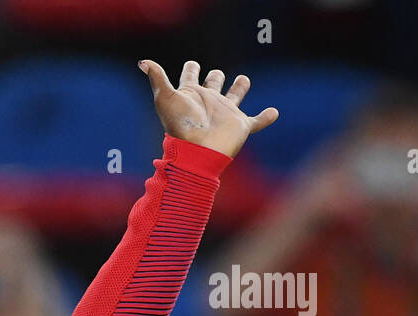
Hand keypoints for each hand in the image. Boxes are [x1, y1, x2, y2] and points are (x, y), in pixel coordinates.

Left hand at [139, 60, 277, 158]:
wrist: (197, 151)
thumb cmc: (180, 125)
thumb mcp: (165, 98)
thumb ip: (157, 78)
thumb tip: (143, 62)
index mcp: (191, 95)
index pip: (190, 76)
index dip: (191, 69)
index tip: (193, 65)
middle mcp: (208, 103)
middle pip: (213, 84)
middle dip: (214, 77)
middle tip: (215, 73)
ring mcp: (225, 114)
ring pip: (235, 97)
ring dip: (239, 88)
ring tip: (243, 79)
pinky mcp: (240, 126)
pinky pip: (257, 121)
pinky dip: (266, 117)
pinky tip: (274, 112)